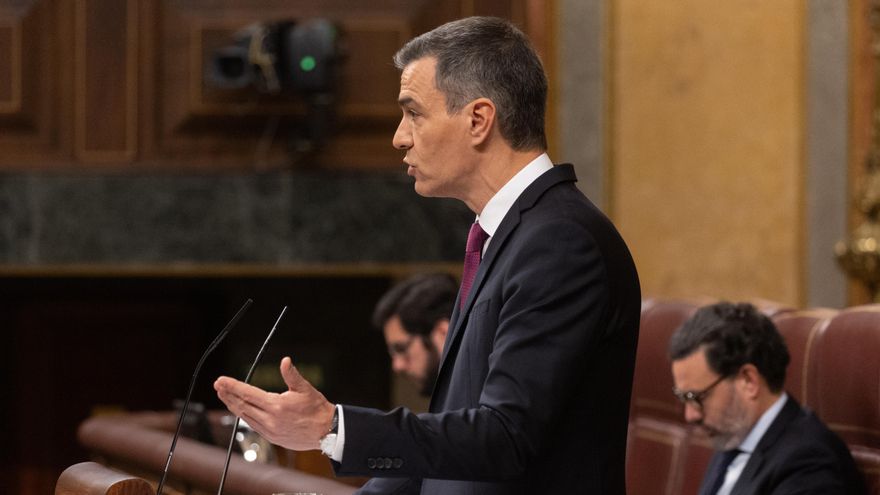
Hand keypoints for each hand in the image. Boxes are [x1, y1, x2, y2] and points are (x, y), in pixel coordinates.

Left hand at [214, 356, 335, 450]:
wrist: (327, 432)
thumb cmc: (317, 409)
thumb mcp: (305, 389)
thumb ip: (292, 374)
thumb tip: (285, 360)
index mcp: (276, 406)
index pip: (248, 393)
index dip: (232, 386)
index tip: (221, 380)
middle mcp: (270, 420)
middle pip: (242, 405)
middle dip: (228, 395)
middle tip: (218, 386)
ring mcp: (270, 431)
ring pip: (245, 416)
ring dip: (233, 405)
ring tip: (225, 396)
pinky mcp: (272, 438)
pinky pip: (253, 425)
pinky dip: (244, 415)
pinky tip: (241, 410)